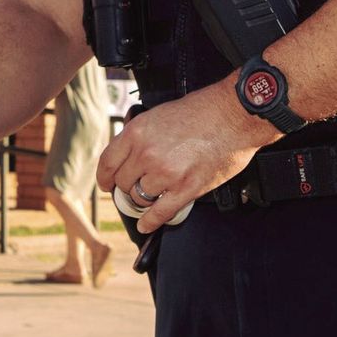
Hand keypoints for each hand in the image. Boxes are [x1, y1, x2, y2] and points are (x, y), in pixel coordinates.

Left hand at [96, 81, 276, 233]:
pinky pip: (160, 212)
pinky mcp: (186, 188)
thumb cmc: (200, 111)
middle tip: (134, 188)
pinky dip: (150, 222)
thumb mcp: (157, 115)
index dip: (105, 177)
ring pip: (140, 198)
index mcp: (136, 133)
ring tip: (149, 197)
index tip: (107, 183)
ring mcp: (165, 173)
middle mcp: (146, 154)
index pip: (108, 162)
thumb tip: (128, 154)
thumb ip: (140, 136)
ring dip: (143, 200)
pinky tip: (146, 225)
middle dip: (127, 187)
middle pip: (124, 183)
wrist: (232, 115)